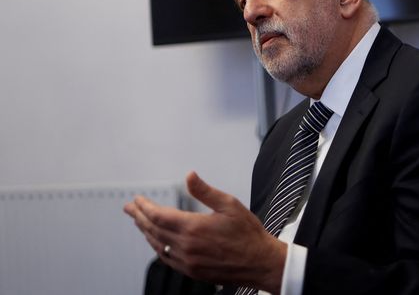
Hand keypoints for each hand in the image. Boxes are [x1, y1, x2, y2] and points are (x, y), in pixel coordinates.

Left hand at [123, 171, 285, 292]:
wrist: (259, 262)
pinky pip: (166, 258)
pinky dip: (157, 246)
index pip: (158, 216)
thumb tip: (189, 176)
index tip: (137, 200)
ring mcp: (187, 261)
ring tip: (139, 222)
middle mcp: (186, 247)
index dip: (144, 207)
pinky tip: (156, 241)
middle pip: (153, 230)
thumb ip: (205, 191)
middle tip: (130, 208)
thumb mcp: (229, 204)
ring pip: (157, 245)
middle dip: (139, 217)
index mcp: (193, 228)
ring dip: (146, 232)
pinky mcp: (191, 271)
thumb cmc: (248, 233)